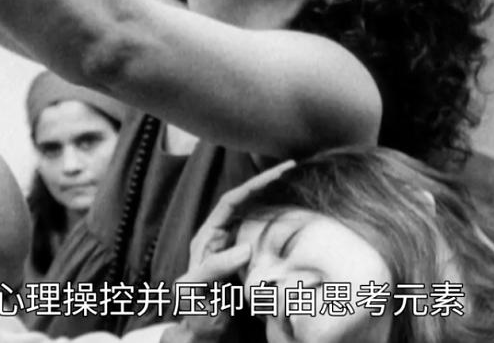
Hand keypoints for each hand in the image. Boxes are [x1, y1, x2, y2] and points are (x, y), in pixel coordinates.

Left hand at [163, 161, 293, 342]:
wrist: (206, 334)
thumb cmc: (196, 311)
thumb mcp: (196, 289)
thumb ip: (214, 268)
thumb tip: (244, 247)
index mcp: (208, 237)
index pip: (231, 201)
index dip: (252, 185)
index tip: (276, 172)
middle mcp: (222, 237)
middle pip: (246, 203)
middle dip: (267, 184)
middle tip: (291, 167)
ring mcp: (237, 248)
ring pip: (258, 217)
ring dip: (276, 201)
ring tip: (297, 185)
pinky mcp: (250, 262)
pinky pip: (267, 237)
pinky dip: (281, 226)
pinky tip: (298, 221)